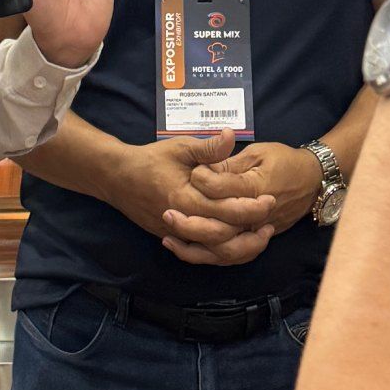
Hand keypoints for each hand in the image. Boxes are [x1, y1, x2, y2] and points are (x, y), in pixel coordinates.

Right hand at [109, 133, 276, 260]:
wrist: (118, 179)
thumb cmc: (151, 160)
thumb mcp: (180, 147)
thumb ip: (208, 147)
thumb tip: (231, 136)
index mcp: (186, 197)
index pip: (226, 210)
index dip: (252, 207)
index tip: (270, 198)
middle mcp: (183, 221)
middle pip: (224, 236)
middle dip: (252, 229)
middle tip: (271, 216)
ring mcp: (177, 234)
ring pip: (214, 252)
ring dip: (241, 246)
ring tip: (261, 234)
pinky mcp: (174, 239)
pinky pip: (202, 254)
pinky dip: (223, 252)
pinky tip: (239, 242)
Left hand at [169, 140, 319, 262]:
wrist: (313, 180)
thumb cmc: (285, 161)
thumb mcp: (258, 153)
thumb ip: (230, 162)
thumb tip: (203, 168)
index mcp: (257, 190)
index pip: (224, 191)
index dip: (203, 182)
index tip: (190, 173)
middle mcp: (257, 218)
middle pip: (220, 231)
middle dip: (190, 226)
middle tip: (167, 214)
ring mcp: (258, 233)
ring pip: (224, 252)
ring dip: (195, 248)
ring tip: (170, 239)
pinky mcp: (256, 239)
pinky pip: (230, 256)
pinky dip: (207, 256)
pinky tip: (186, 247)